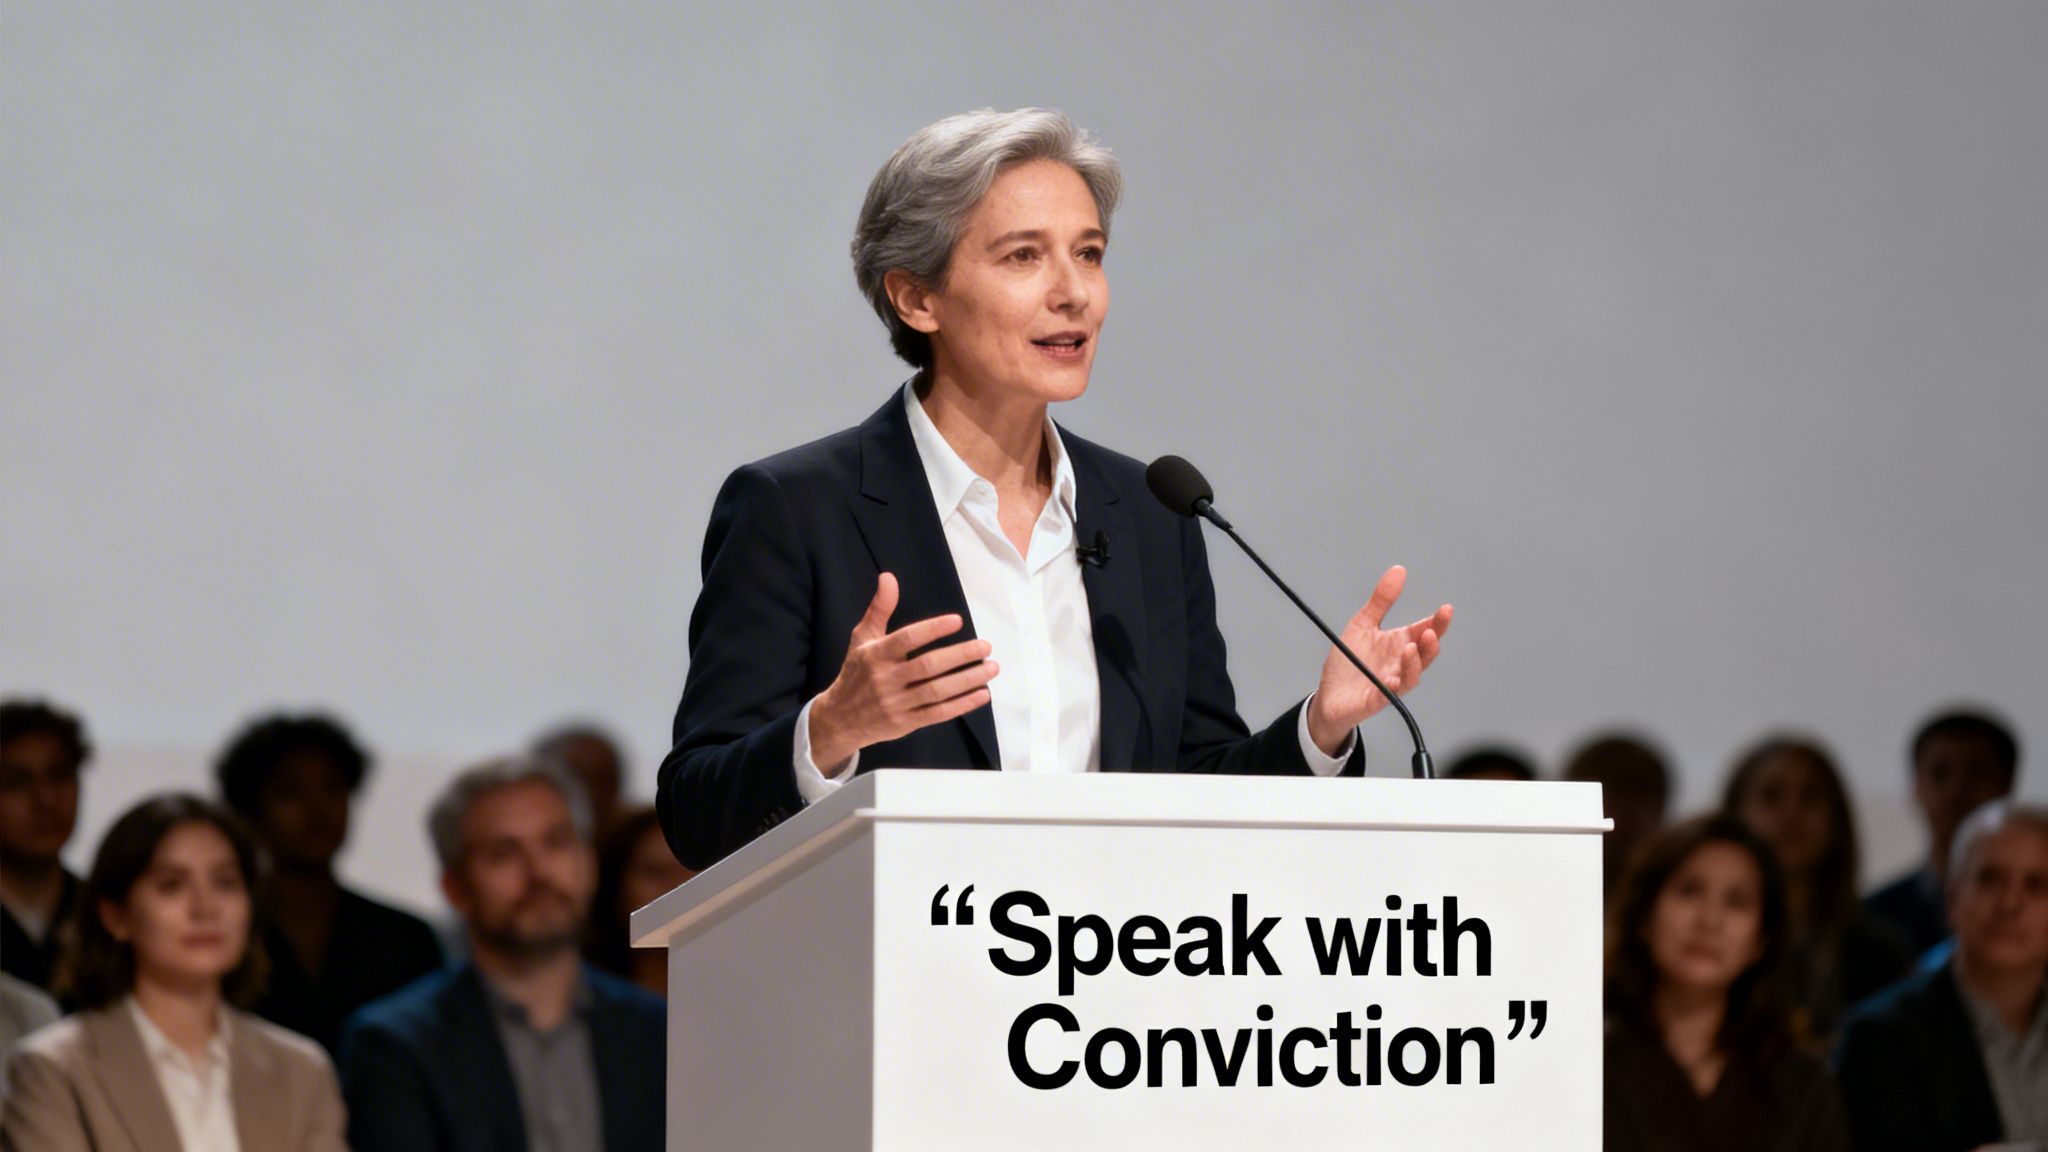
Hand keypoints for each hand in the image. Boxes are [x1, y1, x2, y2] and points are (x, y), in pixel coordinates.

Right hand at [808, 573, 998, 772]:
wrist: (840, 718)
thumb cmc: (856, 672)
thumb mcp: (862, 638)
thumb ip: (879, 608)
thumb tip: (888, 577)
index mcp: (876, 655)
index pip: (907, 639)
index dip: (933, 629)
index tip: (958, 621)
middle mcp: (886, 679)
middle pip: (928, 666)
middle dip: (960, 656)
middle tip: (985, 646)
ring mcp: (897, 703)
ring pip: (937, 691)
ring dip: (967, 680)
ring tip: (991, 668)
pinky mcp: (906, 723)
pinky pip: (938, 713)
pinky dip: (962, 704)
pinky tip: (982, 693)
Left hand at [1305, 565, 1451, 755]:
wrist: (1329, 695)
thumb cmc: (1350, 662)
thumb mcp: (1363, 624)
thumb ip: (1381, 600)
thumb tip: (1398, 570)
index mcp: (1398, 644)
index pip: (1423, 632)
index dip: (1437, 622)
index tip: (1445, 609)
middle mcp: (1399, 665)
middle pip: (1424, 655)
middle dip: (1431, 643)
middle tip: (1431, 630)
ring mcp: (1389, 684)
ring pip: (1411, 677)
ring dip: (1414, 663)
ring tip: (1410, 648)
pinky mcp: (1373, 700)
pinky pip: (1386, 696)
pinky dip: (1391, 689)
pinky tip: (1392, 680)